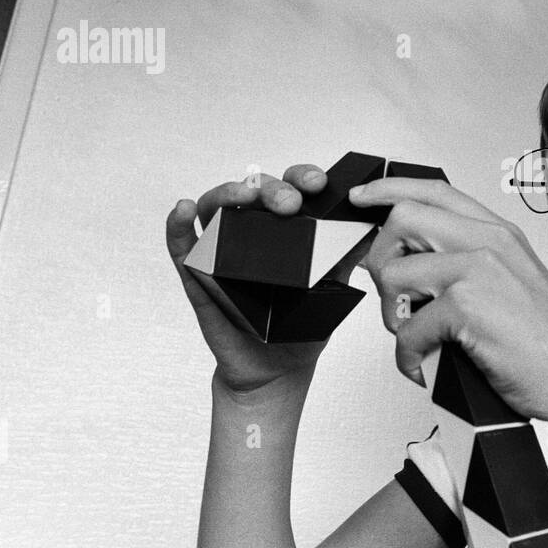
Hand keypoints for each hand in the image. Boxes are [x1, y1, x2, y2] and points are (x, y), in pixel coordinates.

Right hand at [166, 163, 332, 393]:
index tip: (319, 184)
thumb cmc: (302, 325)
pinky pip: (181, 245)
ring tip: (244, 197)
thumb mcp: (331, 289)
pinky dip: (178, 225)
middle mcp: (253, 232)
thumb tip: (370, 230)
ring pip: (216, 207)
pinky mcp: (198, 275)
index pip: (291, 188)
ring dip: (229, 194)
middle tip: (290, 203)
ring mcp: (223, 251)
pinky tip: (184, 209)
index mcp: (286, 228)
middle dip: (273, 189)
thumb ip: (344, 259)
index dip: (302, 178)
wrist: (278, 370)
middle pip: (255, 192)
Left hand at [348, 176, 547, 423]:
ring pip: (393, 274)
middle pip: (401, 220)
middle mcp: (490, 242)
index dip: (389, 189)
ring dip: (392, 315)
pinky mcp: (468, 307)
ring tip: (418, 340)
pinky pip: (406, 328)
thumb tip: (409, 266)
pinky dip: (408, 357)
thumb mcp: (512, 284)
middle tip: (394, 299)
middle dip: (380, 261)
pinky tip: (427, 367)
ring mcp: (479, 270)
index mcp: (499, 234)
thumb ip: (468, 265)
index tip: (361, 198)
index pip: (434, 191)